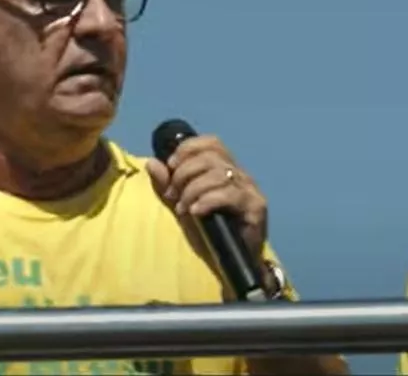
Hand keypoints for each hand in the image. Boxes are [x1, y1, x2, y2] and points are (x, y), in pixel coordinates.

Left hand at [147, 134, 267, 260]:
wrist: (232, 264)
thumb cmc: (210, 233)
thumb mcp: (182, 205)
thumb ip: (167, 185)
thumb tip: (152, 162)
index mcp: (226, 169)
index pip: (212, 143)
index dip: (189, 148)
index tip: (171, 165)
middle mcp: (241, 175)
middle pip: (212, 157)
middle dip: (185, 173)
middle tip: (173, 195)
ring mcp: (250, 189)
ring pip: (219, 174)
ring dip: (193, 189)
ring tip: (183, 208)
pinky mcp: (255, 206)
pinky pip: (230, 194)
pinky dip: (207, 201)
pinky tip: (196, 212)